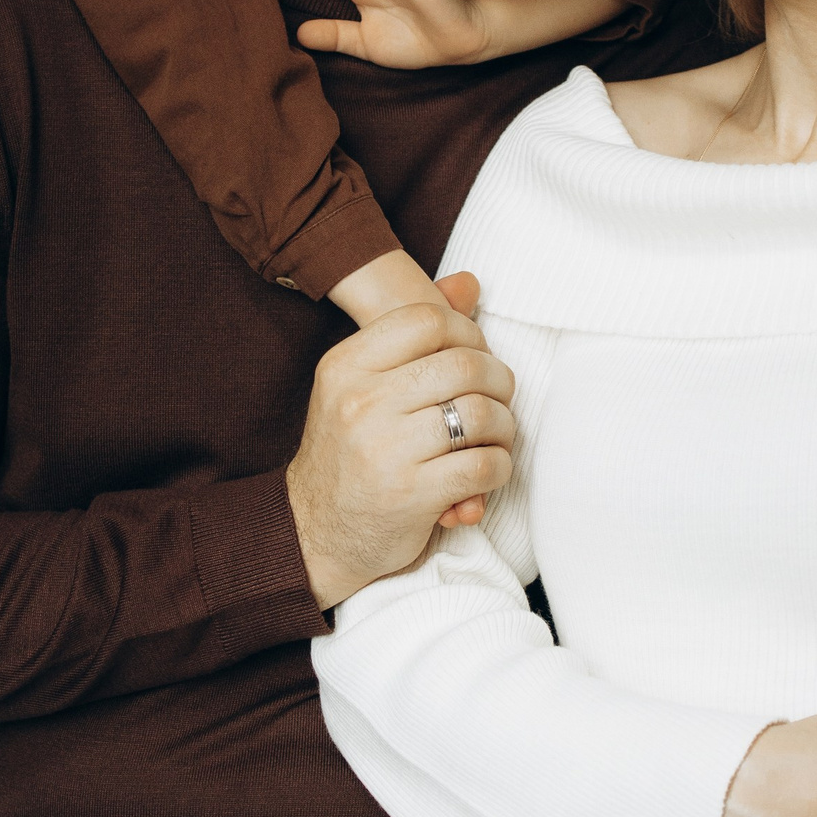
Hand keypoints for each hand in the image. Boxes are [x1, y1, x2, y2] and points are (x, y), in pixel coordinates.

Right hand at [285, 274, 515, 607]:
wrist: (313, 534)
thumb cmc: (349, 454)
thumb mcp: (361, 386)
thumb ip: (412, 336)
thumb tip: (469, 282)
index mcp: (346, 366)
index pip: (428, 319)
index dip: (468, 334)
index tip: (473, 359)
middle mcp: (360, 402)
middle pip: (465, 364)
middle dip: (498, 383)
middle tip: (495, 402)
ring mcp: (384, 449)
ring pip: (481, 414)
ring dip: (504, 428)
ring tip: (494, 439)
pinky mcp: (410, 495)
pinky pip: (485, 465)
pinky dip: (500, 467)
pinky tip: (486, 473)